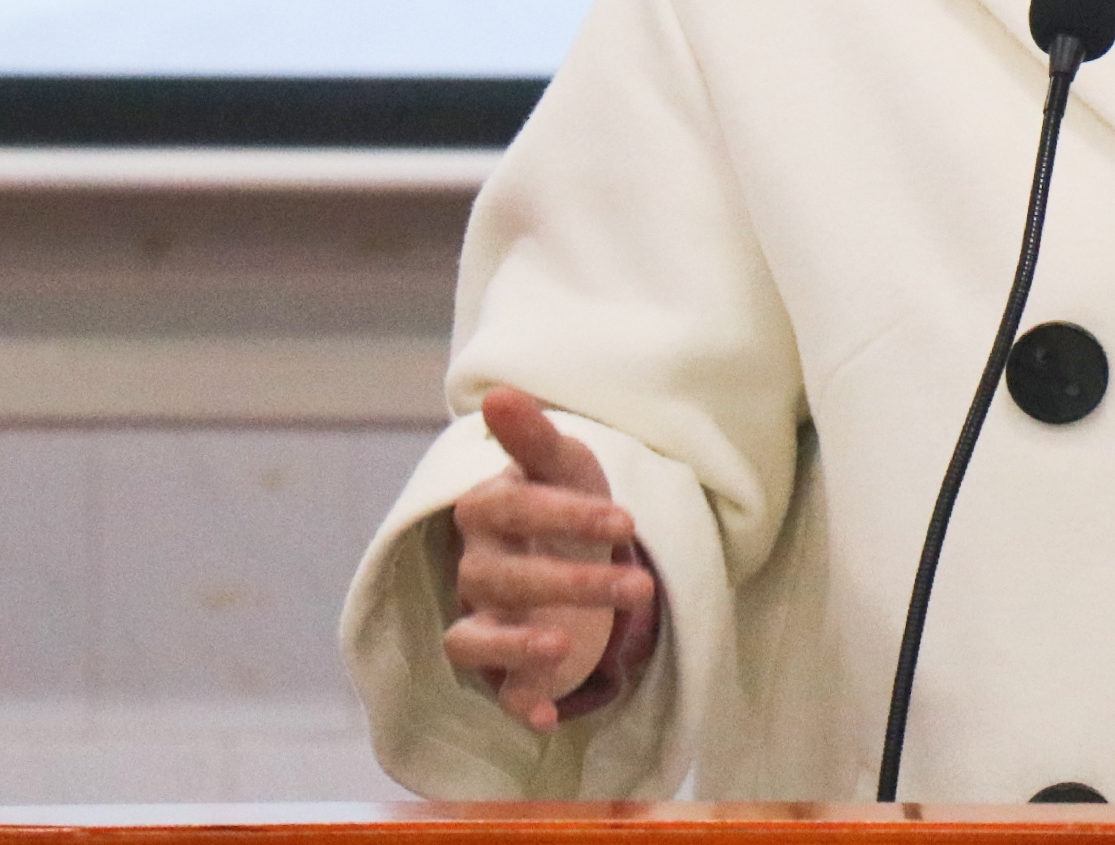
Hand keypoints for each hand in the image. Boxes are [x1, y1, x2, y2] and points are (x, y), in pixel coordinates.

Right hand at [442, 387, 653, 731]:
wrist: (567, 548)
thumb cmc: (564, 501)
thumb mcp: (564, 465)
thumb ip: (533, 437)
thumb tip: (497, 394)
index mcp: (485, 510)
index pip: (508, 509)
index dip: (563, 515)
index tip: (627, 521)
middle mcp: (474, 566)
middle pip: (501, 579)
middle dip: (569, 584)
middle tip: (640, 587)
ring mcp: (480, 618)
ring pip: (474, 638)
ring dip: (517, 646)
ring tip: (565, 650)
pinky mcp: (498, 667)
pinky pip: (492, 691)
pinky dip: (515, 704)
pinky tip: (547, 720)